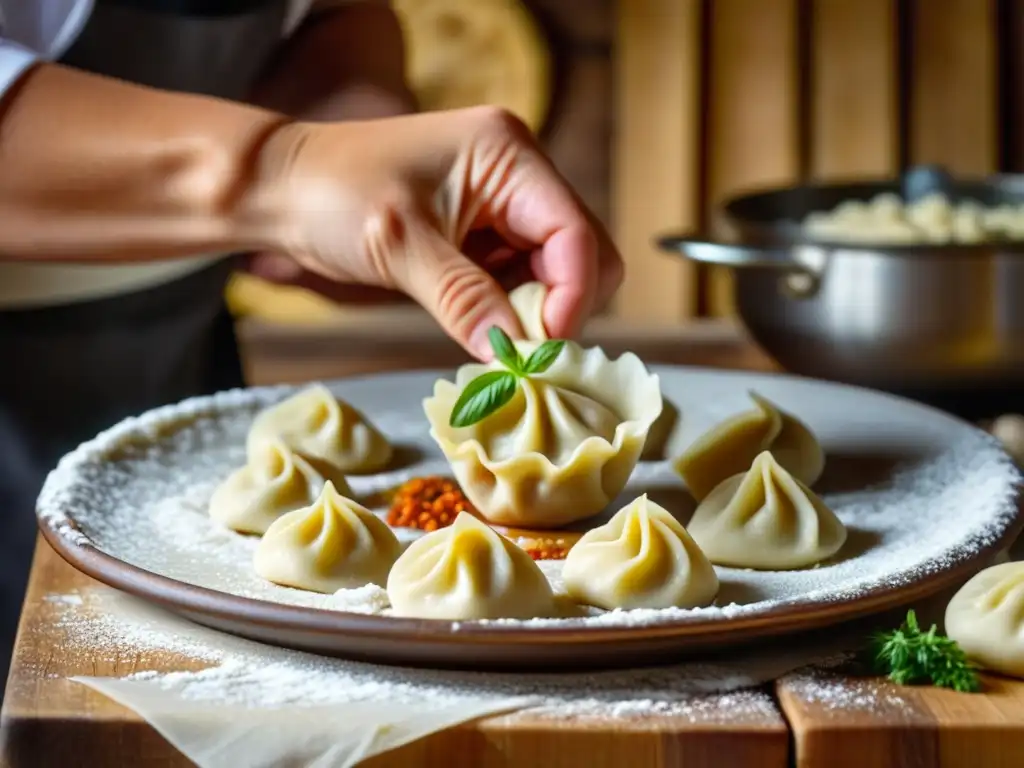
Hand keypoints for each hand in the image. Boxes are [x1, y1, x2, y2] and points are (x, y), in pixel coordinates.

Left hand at [254, 107, 622, 358]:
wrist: (283, 189)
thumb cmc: (331, 196)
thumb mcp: (399, 247)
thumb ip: (464, 299)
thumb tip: (513, 356)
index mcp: (509, 154)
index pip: (577, 234)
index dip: (570, 297)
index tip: (536, 350)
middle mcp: (519, 174)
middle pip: (583, 254)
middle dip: (559, 307)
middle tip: (515, 348)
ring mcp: (505, 204)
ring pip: (557, 274)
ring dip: (532, 313)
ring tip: (486, 334)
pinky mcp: (487, 232)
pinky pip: (523, 280)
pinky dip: (510, 310)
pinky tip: (478, 322)